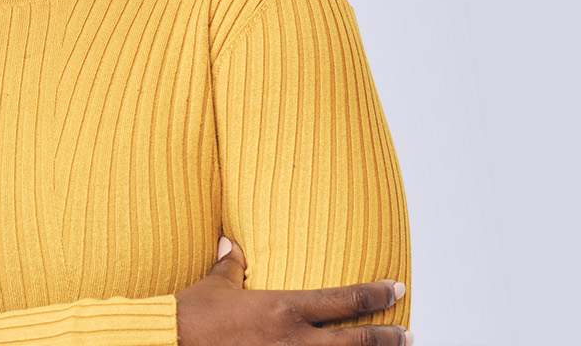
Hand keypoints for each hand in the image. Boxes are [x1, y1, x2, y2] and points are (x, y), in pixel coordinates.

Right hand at [175, 236, 408, 345]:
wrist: (172, 341)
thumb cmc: (193, 315)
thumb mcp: (215, 286)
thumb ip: (231, 265)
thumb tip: (231, 244)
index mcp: (284, 308)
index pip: (344, 299)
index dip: (376, 294)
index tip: (396, 289)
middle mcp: (295, 339)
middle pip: (357, 340)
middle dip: (388, 338)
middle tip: (407, 334)